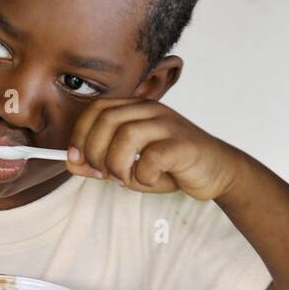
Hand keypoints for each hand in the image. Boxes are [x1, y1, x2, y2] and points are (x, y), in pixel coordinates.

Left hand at [66, 98, 241, 200]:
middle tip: (104, 174)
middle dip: (95, 152)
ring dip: (117, 165)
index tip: (77, 158)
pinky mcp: (184, 144)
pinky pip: (152, 157)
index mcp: (136, 109)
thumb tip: (71, 162)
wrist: (217, 171)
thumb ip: (100, 163)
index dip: (80, 134)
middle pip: (106, 120)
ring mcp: (168, 125)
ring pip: (126, 135)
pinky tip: (150, 180)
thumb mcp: (130, 166)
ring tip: (126, 179)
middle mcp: (151, 111)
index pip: (95, 109)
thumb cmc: (171, 166)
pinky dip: (144, 175)